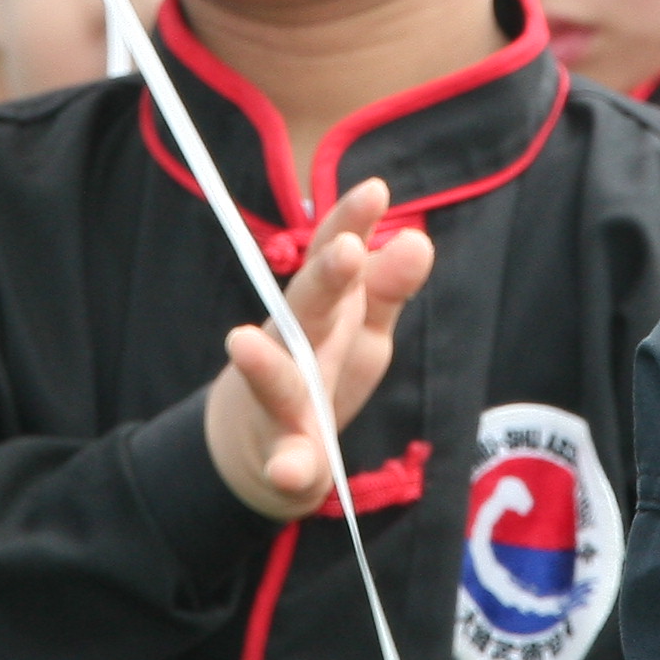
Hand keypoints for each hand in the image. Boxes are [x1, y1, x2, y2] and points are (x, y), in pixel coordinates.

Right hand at [204, 179, 434, 518]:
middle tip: (344, 249)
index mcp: (321, 307)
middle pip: (305, 307)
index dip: (350, 222)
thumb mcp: (362, 326)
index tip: (375, 189)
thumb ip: (387, 286)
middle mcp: (293, 344)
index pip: (333, 256)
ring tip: (241, 343)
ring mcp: (281, 400)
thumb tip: (417, 239)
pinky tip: (292, 471)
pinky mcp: (282, 454)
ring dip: (264, 365)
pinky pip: (285, 460)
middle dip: (323, 280)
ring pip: (277, 381)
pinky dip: (287, 466)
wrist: (261, 447)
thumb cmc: (319, 368)